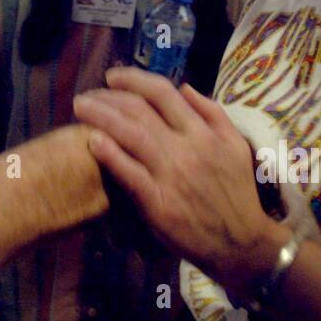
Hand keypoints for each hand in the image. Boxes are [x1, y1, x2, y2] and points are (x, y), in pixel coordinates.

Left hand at [72, 67, 281, 298]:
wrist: (240, 243)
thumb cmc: (236, 192)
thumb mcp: (236, 145)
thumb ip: (212, 113)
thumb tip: (185, 87)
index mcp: (204, 132)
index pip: (164, 93)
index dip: (134, 79)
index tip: (112, 77)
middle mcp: (186, 147)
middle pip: (140, 110)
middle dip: (109, 96)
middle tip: (87, 94)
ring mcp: (171, 175)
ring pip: (131, 135)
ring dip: (102, 116)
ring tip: (80, 107)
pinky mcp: (159, 202)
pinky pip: (130, 173)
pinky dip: (111, 154)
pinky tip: (93, 141)